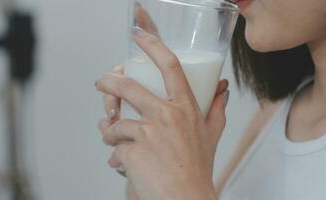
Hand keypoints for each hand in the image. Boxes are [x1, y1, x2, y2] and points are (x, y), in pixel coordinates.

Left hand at [96, 28, 229, 199]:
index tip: (139, 38)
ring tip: (113, 137)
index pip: (170, 66)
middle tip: (102, 84)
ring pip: (114, 122)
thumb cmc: (198, 169)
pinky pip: (114, 147)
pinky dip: (114, 155)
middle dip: (108, 83)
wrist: (186, 199)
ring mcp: (148, 133)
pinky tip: (123, 162)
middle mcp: (167, 116)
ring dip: (108, 130)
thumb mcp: (212, 135)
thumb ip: (217, 109)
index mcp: (186, 108)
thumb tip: (222, 89)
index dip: (152, 46)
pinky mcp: (132, 151)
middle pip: (128, 87)